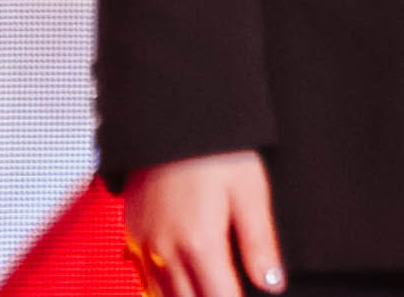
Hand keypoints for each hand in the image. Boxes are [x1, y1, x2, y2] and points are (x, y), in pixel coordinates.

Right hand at [121, 152, 280, 296]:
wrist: (170, 123)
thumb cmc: (216, 152)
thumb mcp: (251, 192)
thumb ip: (259, 243)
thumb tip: (272, 284)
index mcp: (200, 244)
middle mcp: (165, 252)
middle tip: (230, 288)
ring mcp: (144, 247)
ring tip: (209, 287)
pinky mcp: (131, 238)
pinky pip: (143, 281)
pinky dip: (163, 289)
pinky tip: (182, 282)